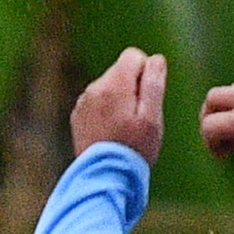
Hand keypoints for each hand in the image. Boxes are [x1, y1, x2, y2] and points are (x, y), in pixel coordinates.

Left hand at [70, 48, 165, 165]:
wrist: (103, 178)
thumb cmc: (133, 149)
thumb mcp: (152, 117)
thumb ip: (154, 84)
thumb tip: (155, 59)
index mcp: (114, 84)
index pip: (133, 55)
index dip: (147, 73)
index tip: (148, 98)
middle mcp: (94, 88)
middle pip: (120, 71)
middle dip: (133, 87)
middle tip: (138, 119)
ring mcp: (83, 102)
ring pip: (109, 87)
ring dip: (119, 101)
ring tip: (124, 130)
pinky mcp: (77, 115)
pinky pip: (97, 103)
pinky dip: (106, 112)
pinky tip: (111, 134)